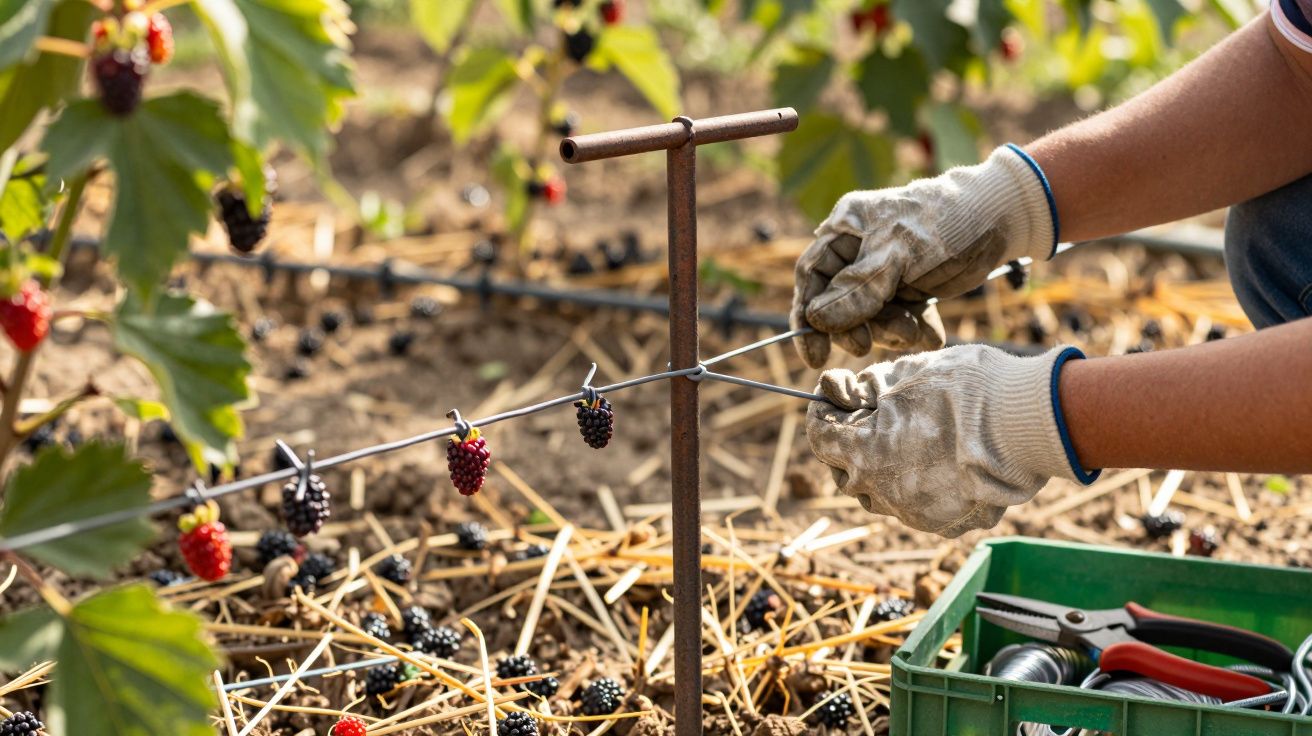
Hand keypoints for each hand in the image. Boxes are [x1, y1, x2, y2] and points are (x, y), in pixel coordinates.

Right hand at [791, 145, 1055, 366]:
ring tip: (915, 330)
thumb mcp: (897, 255)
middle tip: (866, 345)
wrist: (1001, 219)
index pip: (812, 276)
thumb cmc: (943, 222)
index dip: (806, 317)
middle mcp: (860, 252)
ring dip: (891, 332)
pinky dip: (914, 332)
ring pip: (871, 318)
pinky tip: (932, 334)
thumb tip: (816, 320)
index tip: (814, 355)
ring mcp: (886, 274)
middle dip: (856, 328)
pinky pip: (900, 321)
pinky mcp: (912, 290)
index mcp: (846, 230)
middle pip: (838, 304)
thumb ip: (857, 289)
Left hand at [805, 344, 1091, 537]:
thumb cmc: (965, 389)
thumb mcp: (905, 373)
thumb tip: (834, 390)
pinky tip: (931, 463)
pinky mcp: (945, 524)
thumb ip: (864, 386)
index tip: (832, 400)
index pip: (821, 438)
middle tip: (864, 419)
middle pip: (846, 472)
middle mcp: (882, 491)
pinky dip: (914, 486)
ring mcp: (913, 512)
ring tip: (901, 441)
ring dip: (880, 470)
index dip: (822, 415)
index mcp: (863, 454)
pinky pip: (914, 507)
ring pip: (880, 495)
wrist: (1028, 423)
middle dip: (848, 446)